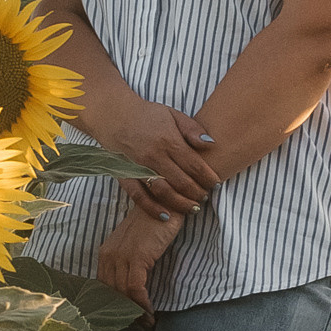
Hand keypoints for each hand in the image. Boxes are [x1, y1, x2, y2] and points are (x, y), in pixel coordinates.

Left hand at [98, 194, 184, 316]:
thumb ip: (130, 263)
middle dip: (124, 313)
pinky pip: (135, 289)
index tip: (127, 319)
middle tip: (138, 327)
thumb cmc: (155, 223)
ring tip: (147, 324)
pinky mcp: (136, 257)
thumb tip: (134, 289)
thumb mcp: (136, 245)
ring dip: (136, 313)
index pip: (104, 287)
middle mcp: (109, 255)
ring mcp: (121, 256)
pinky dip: (143, 305)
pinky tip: (151, 313)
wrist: (166, 201)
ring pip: (123, 294)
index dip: (114, 306)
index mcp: (105, 253)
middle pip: (112, 294)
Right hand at [108, 89, 218, 211]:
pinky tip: (166, 216)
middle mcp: (154, 156)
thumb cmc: (147, 114)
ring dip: (181, 203)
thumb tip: (211, 145)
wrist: (113, 114)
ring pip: (164, 192)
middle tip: (206, 197)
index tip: (217, 185)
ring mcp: (139, 168)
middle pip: (182, 182)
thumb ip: (192, 129)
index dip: (208, 178)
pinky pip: (139, 197)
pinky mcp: (125, 176)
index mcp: (169, 140)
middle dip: (198, 193)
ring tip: (192, 208)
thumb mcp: (173, 115)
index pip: (194, 165)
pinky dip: (153, 209)